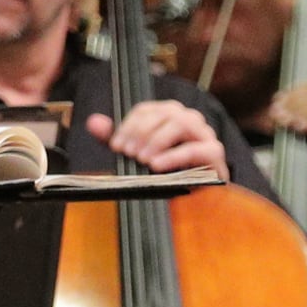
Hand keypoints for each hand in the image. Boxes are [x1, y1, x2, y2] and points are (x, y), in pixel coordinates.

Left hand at [85, 100, 231, 177]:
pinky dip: (174, 156)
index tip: (116, 146)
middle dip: (142, 132)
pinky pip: (196, 148)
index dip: (128, 126)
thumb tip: (93, 122)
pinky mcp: (214, 153)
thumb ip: (116, 139)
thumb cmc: (165, 172)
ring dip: (157, 140)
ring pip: (182, 123)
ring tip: (142, 160)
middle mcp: (188, 118)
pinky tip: (157, 166)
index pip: (146, 109)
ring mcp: (204, 134)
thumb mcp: (135, 155)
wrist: (195, 197)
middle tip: (128, 154)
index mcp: (168, 114)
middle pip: (164, 113)